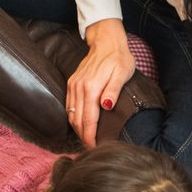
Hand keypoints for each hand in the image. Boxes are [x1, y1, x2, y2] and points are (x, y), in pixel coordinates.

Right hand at [66, 18, 134, 146]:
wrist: (106, 41)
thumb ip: (113, 90)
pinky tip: (80, 125)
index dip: (90, 137)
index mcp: (91, 88)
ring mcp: (73, 86)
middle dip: (83, 137)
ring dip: (77, 129)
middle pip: (77, 120)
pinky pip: (69, 106)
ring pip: (71, 115)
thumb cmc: (118, 58)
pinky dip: (73, 118)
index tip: (94, 148)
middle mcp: (79, 88)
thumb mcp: (122, 73)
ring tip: (86, 140)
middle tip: (91, 149)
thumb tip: (106, 105)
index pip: (88, 120)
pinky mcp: (72, 83)